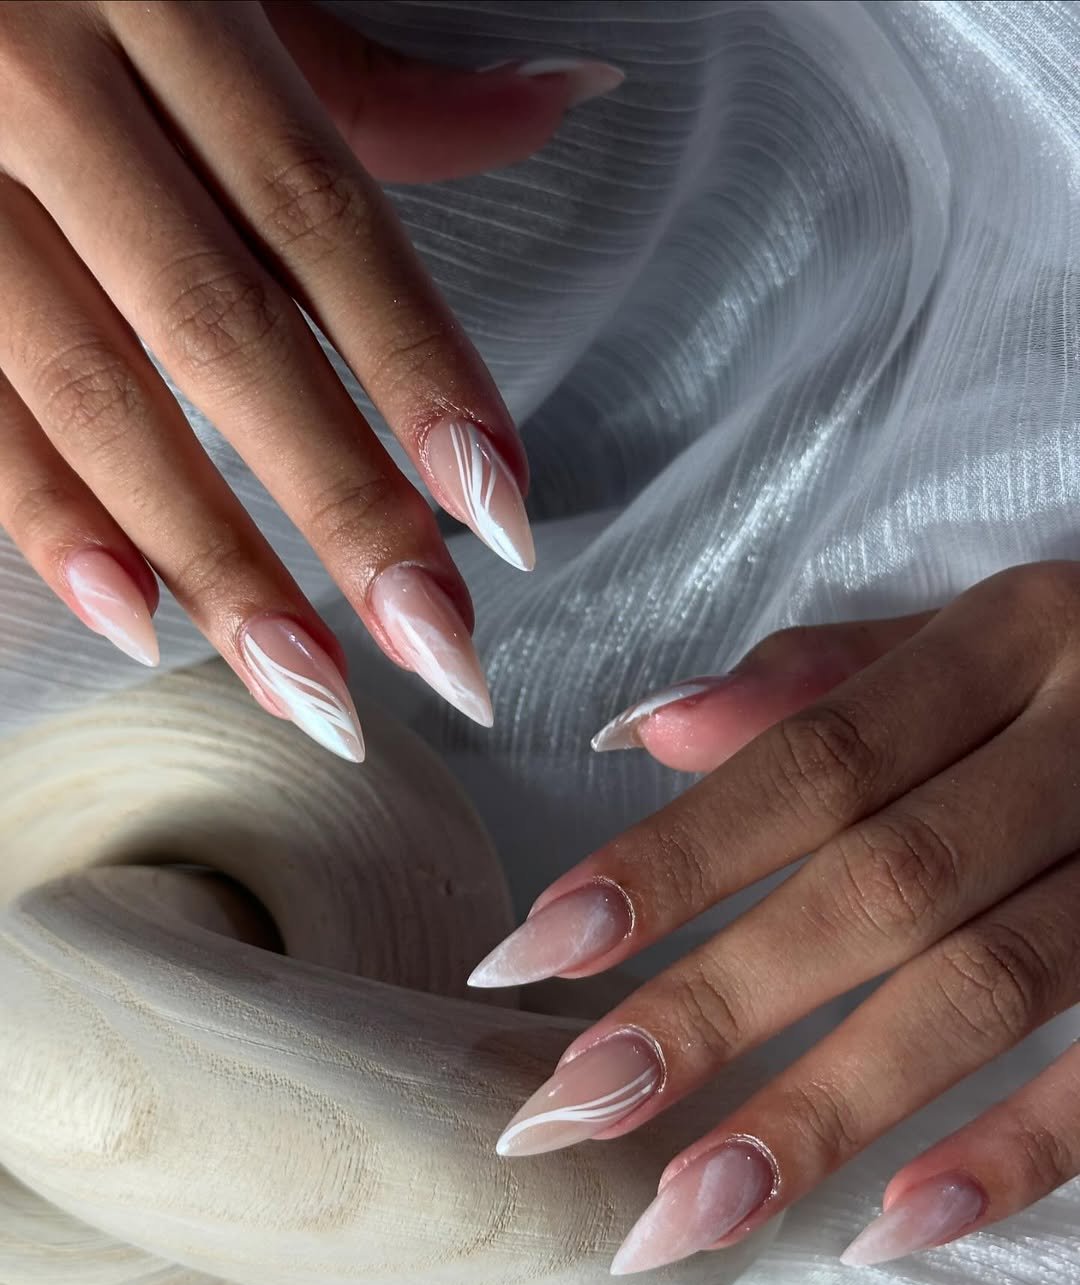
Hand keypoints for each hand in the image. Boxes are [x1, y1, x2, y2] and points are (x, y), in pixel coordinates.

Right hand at [0, 0, 621, 758]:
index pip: (319, 213)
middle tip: (442, 654)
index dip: (418, 368)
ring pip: (90, 385)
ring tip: (310, 687)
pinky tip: (134, 619)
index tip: (507, 512)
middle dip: (339, 505)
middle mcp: (42, 79)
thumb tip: (556, 104)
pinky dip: (41, 512)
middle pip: (221, 328)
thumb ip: (360, 70)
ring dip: (208, 554)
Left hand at [469, 561, 1079, 1272]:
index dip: (672, 857)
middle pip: (878, 886)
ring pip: (983, 990)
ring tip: (690, 1207)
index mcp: (1011, 639)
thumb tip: (648, 732)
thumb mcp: (971, 633)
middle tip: (574, 1109)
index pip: (811, 760)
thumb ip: (815, 676)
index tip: (538, 949)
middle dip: (716, 1004)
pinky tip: (890, 1224)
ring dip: (828, 1109)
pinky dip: (1017, 1150)